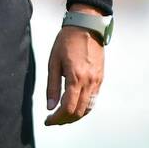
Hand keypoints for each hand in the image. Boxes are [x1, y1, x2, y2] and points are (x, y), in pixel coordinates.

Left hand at [44, 4, 104, 125]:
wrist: (87, 26)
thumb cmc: (66, 41)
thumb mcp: (53, 62)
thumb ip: (51, 86)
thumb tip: (49, 107)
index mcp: (75, 77)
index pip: (67, 108)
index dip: (57, 118)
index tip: (47, 120)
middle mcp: (89, 82)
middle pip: (78, 112)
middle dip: (64, 120)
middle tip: (53, 120)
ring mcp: (97, 81)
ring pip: (87, 108)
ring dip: (74, 116)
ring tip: (62, 116)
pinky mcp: (100, 78)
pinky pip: (93, 99)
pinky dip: (83, 108)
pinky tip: (74, 106)